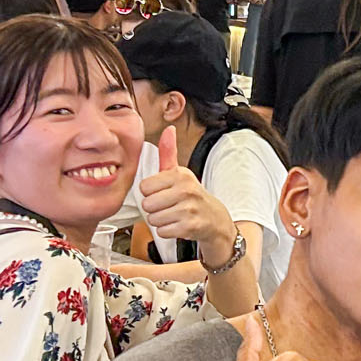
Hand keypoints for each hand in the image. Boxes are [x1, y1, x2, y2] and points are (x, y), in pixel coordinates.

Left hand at [140, 129, 235, 256]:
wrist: (215, 219)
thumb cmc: (191, 196)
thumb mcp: (180, 174)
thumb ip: (169, 153)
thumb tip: (168, 129)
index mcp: (180, 175)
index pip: (144, 187)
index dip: (150, 193)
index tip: (163, 193)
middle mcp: (186, 190)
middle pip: (147, 204)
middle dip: (154, 209)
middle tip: (168, 207)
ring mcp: (189, 209)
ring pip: (153, 219)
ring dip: (161, 221)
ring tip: (174, 216)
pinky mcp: (190, 226)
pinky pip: (162, 231)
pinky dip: (168, 231)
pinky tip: (178, 225)